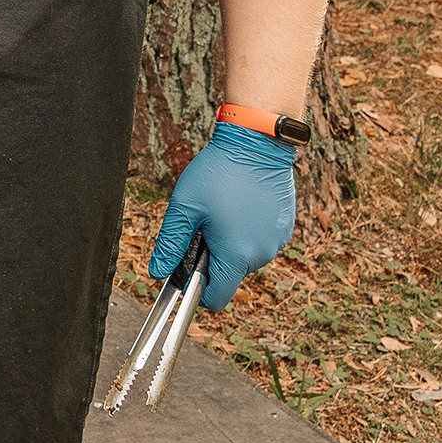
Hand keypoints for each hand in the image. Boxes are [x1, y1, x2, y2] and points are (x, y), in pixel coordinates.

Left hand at [148, 121, 298, 310]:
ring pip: (246, 258)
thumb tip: (157, 273)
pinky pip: (261, 241)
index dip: (198, 291)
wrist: (256, 144)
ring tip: (222, 211)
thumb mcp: (185, 207)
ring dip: (231, 244)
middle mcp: (261, 254)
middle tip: (203, 225)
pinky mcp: (284, 228)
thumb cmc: (217, 173)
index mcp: (235, 255)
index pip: (216, 299)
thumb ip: (170, 244)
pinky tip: (240, 205)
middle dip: (213, 259)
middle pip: (230, 276)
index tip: (187, 271)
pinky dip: (248, 231)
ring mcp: (277, 241)